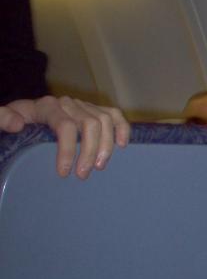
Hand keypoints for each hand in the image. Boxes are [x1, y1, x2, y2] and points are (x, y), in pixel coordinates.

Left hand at [0, 96, 129, 177]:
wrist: (21, 121)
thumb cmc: (13, 126)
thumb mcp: (0, 121)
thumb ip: (2, 118)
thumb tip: (18, 124)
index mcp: (46, 106)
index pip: (66, 125)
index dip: (68, 150)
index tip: (63, 173)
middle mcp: (68, 103)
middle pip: (90, 124)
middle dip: (89, 152)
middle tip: (82, 175)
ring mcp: (82, 106)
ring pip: (104, 120)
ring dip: (106, 145)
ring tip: (100, 167)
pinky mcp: (93, 111)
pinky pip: (113, 114)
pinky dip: (122, 128)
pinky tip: (122, 145)